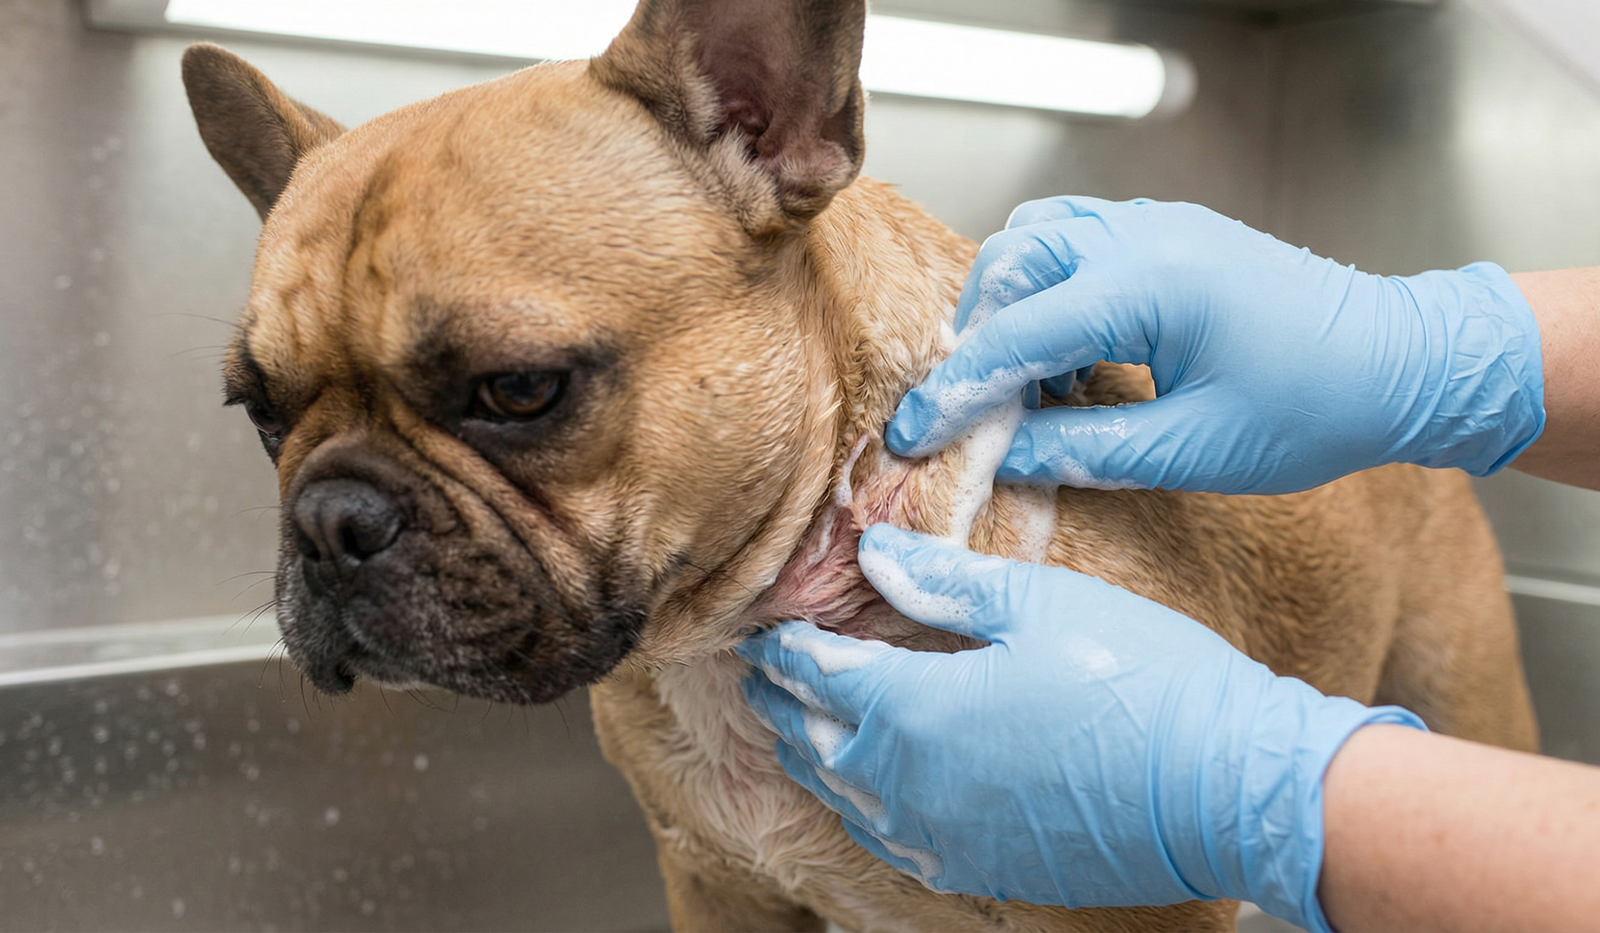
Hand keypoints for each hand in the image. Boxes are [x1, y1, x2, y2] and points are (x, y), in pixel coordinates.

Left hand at [738, 525, 1423, 930]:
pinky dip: (866, 812)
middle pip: (819, 741)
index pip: (821, 675)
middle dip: (786, 704)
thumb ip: (944, 581)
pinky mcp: (985, 869)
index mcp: (917, 708)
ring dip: (816, 759)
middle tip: (763, 677)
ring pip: (850, 800)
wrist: (1226, 788)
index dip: (787, 650)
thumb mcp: (1039, 602)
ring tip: (798, 733)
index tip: (765, 631)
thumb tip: (875, 552)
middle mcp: (914, 783)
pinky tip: (871, 800)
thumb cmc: (1141, 678)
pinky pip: (895, 843)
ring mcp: (947, 836)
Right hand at [888, 196, 1544, 493]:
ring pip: (1034, 238)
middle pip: (1007, 266)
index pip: (1016, 334)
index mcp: (1149, 286)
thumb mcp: (1194, 452)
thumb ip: (1085, 452)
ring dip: (1009, 305)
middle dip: (977, 339)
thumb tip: (1005, 456)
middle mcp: (1143, 236)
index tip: (915, 433)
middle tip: (978, 412)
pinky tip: (1072, 351)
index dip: (957, 390)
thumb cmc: (1318, 408)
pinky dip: (1048, 285)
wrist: (1402, 362)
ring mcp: (1156, 223)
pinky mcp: (1168, 230)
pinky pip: (1075, 236)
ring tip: (1029, 383)